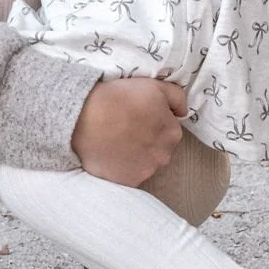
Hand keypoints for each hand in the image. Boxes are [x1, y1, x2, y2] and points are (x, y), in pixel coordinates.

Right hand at [72, 77, 187, 184]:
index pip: (168, 129)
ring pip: (144, 163)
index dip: (152, 122)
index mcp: (172, 133)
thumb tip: (183, 112)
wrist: (85, 119)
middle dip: (146, 141)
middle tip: (125, 129)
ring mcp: (146, 171)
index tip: (137, 116)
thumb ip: (177, 97)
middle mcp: (164, 155)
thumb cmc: (120, 98)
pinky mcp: (127, 182)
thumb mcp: (154, 86)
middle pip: (158, 148)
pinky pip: (128, 175)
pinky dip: (121, 167)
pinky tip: (109, 154)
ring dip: (135, 155)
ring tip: (115, 142)